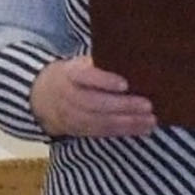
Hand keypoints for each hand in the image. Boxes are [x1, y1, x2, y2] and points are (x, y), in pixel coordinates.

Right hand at [31, 56, 155, 137]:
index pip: (86, 77)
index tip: (125, 83)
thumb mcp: (79, 63)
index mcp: (70, 74)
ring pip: (101, 121)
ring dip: (128, 122)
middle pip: (96, 103)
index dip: (105, 81)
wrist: (43, 96)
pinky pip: (103, 132)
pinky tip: (142, 128)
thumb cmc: (74, 75)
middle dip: (123, 105)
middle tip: (147, 105)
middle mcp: (69, 96)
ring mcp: (72, 116)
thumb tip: (134, 62)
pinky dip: (124, 131)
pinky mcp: (79, 130)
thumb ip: (100, 64)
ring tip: (150, 120)